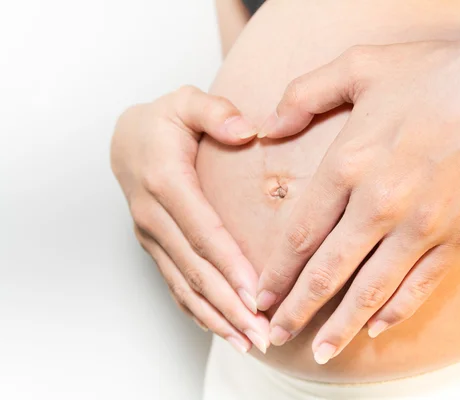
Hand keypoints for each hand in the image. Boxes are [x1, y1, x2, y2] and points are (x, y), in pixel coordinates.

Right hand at [111, 85, 268, 353]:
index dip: (229, 264)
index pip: (203, 231)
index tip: (256, 293)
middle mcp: (153, 216)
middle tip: (263, 333)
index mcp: (165, 182)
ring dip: (218, 317)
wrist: (127, 139)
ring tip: (250, 342)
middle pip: (196, 269)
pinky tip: (224, 330)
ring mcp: (152, 236)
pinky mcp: (156, 247)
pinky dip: (200, 312)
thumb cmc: (164, 121)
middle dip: (230, 304)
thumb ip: (214, 111)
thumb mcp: (186, 102)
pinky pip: (176, 286)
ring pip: (185, 286)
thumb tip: (246, 130)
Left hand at [256, 20, 459, 362]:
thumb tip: (267, 128)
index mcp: (349, 164)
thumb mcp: (358, 66)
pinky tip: (376, 328)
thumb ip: (303, 95)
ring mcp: (422, 226)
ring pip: (371, 290)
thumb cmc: (434, 74)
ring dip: (341, 326)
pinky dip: (396, 311)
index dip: (275, 272)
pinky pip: (420, 286)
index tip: (259, 296)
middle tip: (274, 335)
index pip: (299, 234)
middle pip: (327, 272)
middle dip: (297, 309)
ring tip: (320, 351)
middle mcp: (380, 204)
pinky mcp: (458, 237)